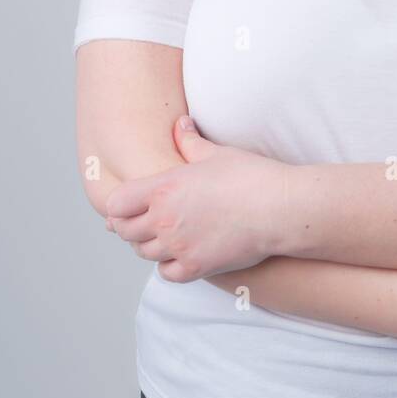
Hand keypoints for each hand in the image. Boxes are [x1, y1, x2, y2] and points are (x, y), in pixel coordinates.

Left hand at [104, 116, 286, 282]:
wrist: (280, 209)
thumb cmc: (251, 177)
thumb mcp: (216, 153)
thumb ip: (190, 141)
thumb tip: (180, 124)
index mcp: (164, 188)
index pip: (116, 204)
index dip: (119, 205)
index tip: (128, 205)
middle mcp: (164, 219)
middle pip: (124, 230)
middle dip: (129, 225)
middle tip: (140, 221)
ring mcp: (178, 246)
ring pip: (143, 252)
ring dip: (148, 245)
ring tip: (160, 236)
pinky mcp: (195, 267)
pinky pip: (166, 273)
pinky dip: (167, 266)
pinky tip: (178, 255)